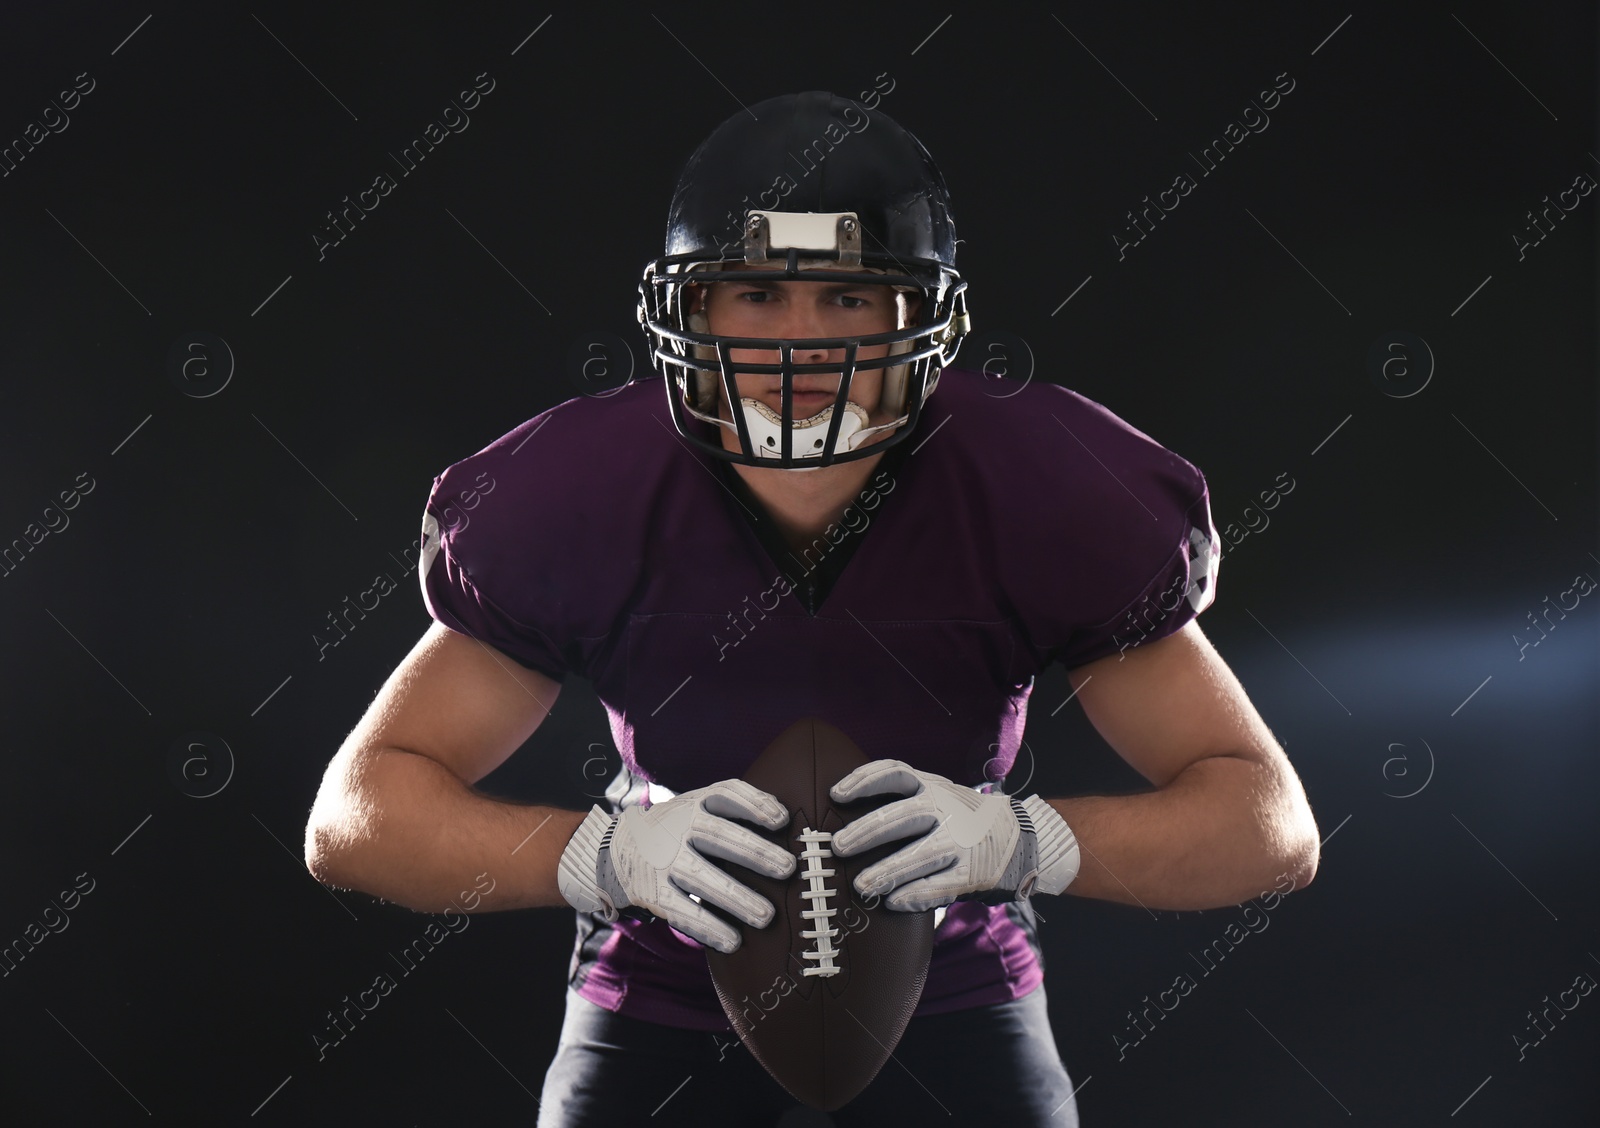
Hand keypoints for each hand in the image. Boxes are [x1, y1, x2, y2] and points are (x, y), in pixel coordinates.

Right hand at [556, 780, 797, 953]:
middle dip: (754, 851)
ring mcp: (662, 860)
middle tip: (788, 868)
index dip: (754, 803)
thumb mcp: (698, 808)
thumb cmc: (677, 830)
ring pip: (701, 877)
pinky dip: (707, 927)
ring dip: (735, 897)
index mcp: (695, 802)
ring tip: (766, 916)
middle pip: (718, 835)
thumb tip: (792, 824)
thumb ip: (735, 812)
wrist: (614, 849)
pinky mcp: (651, 892)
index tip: (782, 819)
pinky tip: (733, 942)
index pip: (725, 794)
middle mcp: (677, 826)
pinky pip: (681, 911)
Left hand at [828, 760, 1080, 912]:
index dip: (864, 781)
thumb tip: (841, 817)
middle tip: (838, 847)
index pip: (895, 773)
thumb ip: (902, 802)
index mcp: (932, 786)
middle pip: (902, 816)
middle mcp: (946, 809)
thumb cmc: (962, 819)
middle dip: (867, 830)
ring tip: (861, 887)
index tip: (836, 794)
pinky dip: (917, 895)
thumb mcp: (937, 795)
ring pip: (921, 854)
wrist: (1022, 837)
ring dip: (889, 871)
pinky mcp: (974, 872)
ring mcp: (962, 841)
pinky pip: (942, 885)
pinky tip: (893, 904)